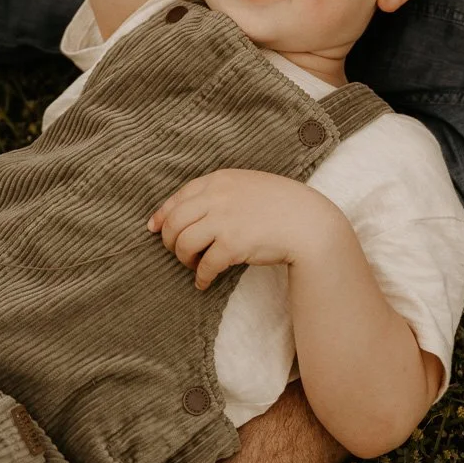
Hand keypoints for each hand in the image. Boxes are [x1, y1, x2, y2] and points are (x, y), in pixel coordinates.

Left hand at [147, 169, 341, 288]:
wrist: (308, 222)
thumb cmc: (279, 205)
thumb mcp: (247, 186)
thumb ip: (218, 193)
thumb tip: (185, 211)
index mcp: (220, 179)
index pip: (178, 197)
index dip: (162, 215)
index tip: (155, 229)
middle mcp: (218, 196)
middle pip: (174, 221)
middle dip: (169, 240)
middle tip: (178, 252)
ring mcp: (224, 220)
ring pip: (182, 243)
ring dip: (183, 259)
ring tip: (194, 265)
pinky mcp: (233, 245)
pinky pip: (204, 265)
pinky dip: (200, 277)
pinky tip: (204, 282)